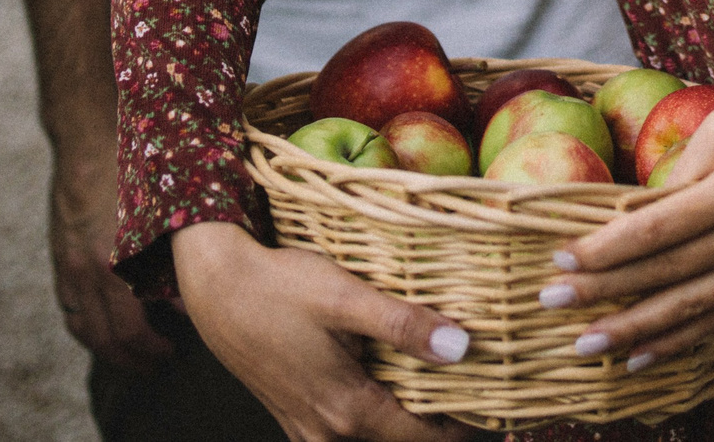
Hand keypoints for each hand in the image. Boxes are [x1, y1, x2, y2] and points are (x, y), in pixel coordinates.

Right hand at [50, 135, 172, 371]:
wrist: (88, 131)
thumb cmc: (136, 161)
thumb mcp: (167, 206)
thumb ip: (182, 250)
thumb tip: (198, 288)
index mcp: (114, 261)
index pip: (135, 328)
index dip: (159, 344)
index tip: (184, 344)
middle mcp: (87, 271)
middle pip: (109, 338)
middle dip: (138, 356)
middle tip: (165, 359)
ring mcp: (70, 267)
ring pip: (86, 330)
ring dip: (112, 350)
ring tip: (138, 355)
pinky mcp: (61, 258)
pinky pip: (71, 310)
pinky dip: (90, 328)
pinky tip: (110, 330)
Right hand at [172, 221, 474, 441]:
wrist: (215, 287)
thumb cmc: (280, 287)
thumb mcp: (346, 298)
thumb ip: (403, 326)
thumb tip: (460, 348)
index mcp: (348, 411)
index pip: (425, 441)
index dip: (467, 429)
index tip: (498, 407)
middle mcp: (328, 432)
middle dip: (440, 425)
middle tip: (476, 392)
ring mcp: (308, 428)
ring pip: (374, 438)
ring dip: (407, 421)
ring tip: (442, 387)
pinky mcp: (296, 415)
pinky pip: (347, 430)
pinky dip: (377, 415)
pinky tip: (391, 382)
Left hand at [539, 81, 713, 369]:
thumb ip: (682, 169)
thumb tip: (631, 209)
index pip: (657, 227)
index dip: (607, 248)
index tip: (562, 258)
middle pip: (667, 273)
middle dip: (605, 293)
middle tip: (552, 305)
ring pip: (692, 309)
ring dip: (635, 331)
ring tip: (587, 346)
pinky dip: (681, 342)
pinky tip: (643, 358)